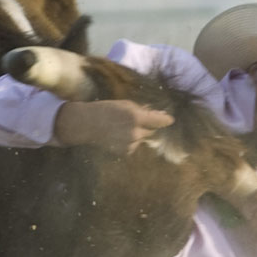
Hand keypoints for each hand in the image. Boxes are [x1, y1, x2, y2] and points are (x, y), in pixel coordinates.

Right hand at [54, 100, 173, 153]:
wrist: (85, 124)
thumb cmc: (104, 109)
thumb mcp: (124, 104)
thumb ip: (142, 110)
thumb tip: (157, 114)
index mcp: (136, 117)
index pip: (158, 121)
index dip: (165, 120)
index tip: (170, 120)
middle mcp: (135, 132)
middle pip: (151, 131)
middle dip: (147, 127)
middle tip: (134, 121)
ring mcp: (130, 144)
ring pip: (141, 139)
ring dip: (137, 134)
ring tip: (120, 129)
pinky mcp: (125, 152)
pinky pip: (133, 146)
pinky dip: (129, 142)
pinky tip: (117, 137)